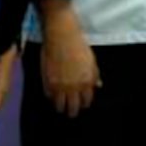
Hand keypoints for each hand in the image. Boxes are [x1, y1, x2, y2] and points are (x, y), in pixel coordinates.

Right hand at [40, 0, 101, 117]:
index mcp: (86, 81)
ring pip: (59, 106)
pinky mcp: (47, 82)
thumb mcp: (91, 60)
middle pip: (73, 108)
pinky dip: (51, 96)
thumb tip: (98, 85)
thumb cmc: (78, 45)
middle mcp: (73, 87)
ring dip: (61, 106)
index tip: (83, 102)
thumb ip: (94, 75)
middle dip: (73, 110)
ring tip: (61, 105)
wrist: (61, 35)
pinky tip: (53, 94)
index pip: (86, 101)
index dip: (85, 103)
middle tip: (72, 109)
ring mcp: (59, 86)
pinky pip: (49, 96)